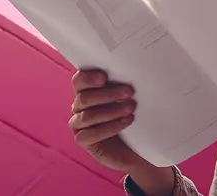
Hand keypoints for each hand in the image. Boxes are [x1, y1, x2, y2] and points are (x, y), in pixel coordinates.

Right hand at [69, 70, 173, 194]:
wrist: (133, 146)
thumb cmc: (129, 114)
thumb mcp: (127, 97)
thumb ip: (123, 85)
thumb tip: (138, 70)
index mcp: (86, 91)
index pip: (79, 81)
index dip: (88, 78)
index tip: (104, 77)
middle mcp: (79, 107)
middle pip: (84, 98)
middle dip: (108, 94)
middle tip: (129, 92)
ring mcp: (79, 125)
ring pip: (87, 116)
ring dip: (111, 111)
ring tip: (131, 108)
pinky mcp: (83, 140)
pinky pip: (90, 134)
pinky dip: (110, 127)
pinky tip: (126, 122)